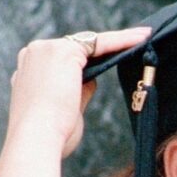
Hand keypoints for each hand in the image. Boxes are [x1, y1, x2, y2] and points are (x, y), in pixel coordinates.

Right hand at [6, 27, 150, 159]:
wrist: (38, 138)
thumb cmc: (52, 133)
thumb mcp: (68, 108)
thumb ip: (78, 91)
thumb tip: (91, 81)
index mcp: (32, 69)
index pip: (67, 58)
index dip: (92, 59)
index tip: (112, 57)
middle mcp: (36, 53)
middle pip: (80, 47)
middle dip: (108, 47)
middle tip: (138, 41)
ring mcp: (47, 49)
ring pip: (91, 42)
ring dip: (119, 40)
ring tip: (144, 37)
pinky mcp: (63, 51)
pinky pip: (99, 43)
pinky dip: (121, 41)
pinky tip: (140, 39)